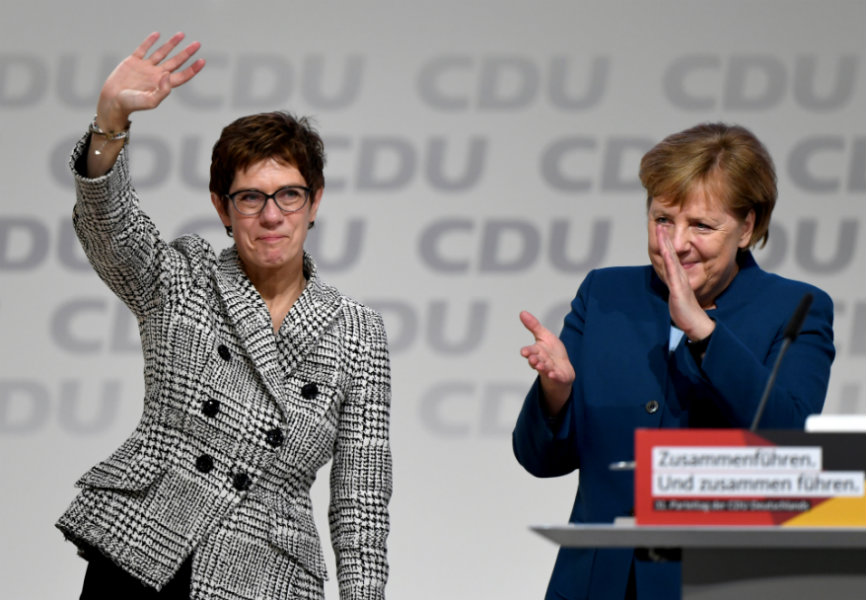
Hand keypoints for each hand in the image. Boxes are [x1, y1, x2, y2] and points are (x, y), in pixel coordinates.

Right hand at [95, 32, 204, 129]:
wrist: (113, 100)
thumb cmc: (132, 104)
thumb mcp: (150, 101)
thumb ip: (162, 91)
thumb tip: (169, 75)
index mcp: (162, 85)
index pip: (182, 75)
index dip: (193, 69)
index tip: (202, 61)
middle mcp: (156, 74)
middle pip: (176, 62)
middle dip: (187, 53)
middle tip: (197, 44)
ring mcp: (145, 67)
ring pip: (162, 53)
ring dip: (172, 44)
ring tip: (182, 35)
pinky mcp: (133, 61)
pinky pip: (143, 49)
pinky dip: (150, 41)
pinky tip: (157, 34)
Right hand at [519, 310, 574, 414]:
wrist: (563, 368)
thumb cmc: (552, 352)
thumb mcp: (544, 335)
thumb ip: (534, 325)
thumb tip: (522, 313)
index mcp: (537, 351)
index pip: (530, 351)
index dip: (527, 351)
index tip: (524, 351)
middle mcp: (541, 361)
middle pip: (536, 360)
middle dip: (533, 360)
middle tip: (532, 359)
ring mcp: (549, 369)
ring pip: (544, 369)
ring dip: (542, 367)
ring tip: (541, 366)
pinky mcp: (558, 376)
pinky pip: (555, 376)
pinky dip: (554, 376)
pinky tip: (552, 374)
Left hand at [656, 224, 714, 339]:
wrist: (695, 323)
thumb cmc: (686, 311)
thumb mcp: (678, 294)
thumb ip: (675, 286)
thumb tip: (672, 279)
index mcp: (679, 277)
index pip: (671, 257)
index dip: (666, 244)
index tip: (661, 231)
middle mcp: (680, 276)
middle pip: (671, 254)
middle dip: (664, 239)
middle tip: (659, 224)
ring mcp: (679, 282)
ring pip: (671, 260)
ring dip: (666, 245)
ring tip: (661, 232)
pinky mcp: (679, 290)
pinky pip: (673, 273)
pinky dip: (669, 261)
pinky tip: (666, 253)